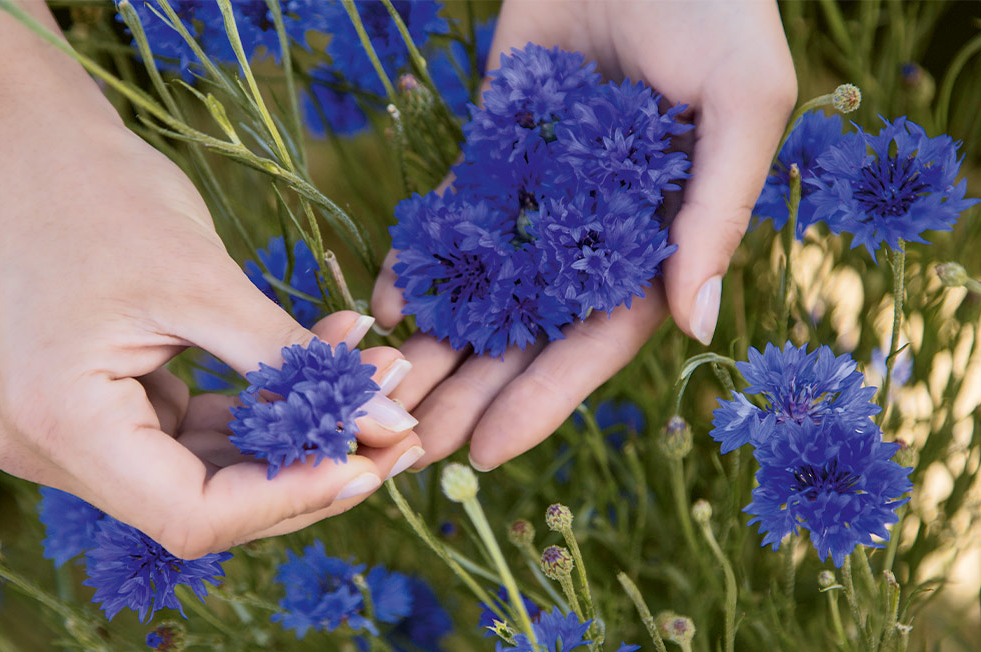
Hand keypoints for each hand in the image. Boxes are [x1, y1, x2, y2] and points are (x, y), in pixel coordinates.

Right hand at [0, 125, 423, 558]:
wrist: (28, 148)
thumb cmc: (102, 196)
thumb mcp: (205, 282)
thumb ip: (293, 360)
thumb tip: (390, 423)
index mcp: (61, 424)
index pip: (193, 515)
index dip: (291, 495)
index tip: (373, 459)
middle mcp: (53, 450)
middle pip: (203, 507)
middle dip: (305, 473)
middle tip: (394, 436)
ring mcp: (69, 437)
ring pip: (204, 477)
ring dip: (291, 442)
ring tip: (371, 396)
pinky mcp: (94, 414)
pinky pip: (188, 437)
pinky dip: (255, 412)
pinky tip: (316, 373)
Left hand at [371, 0, 796, 470]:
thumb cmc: (715, 8)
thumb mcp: (740, 103)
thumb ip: (716, 212)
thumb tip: (694, 326)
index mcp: (659, 239)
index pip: (597, 340)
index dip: (544, 398)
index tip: (487, 452)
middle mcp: (594, 232)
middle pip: (528, 332)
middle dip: (472, 389)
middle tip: (411, 445)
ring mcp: (538, 196)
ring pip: (483, 290)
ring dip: (436, 343)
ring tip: (382, 389)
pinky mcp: (493, 151)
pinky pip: (453, 221)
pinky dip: (422, 261)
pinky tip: (384, 300)